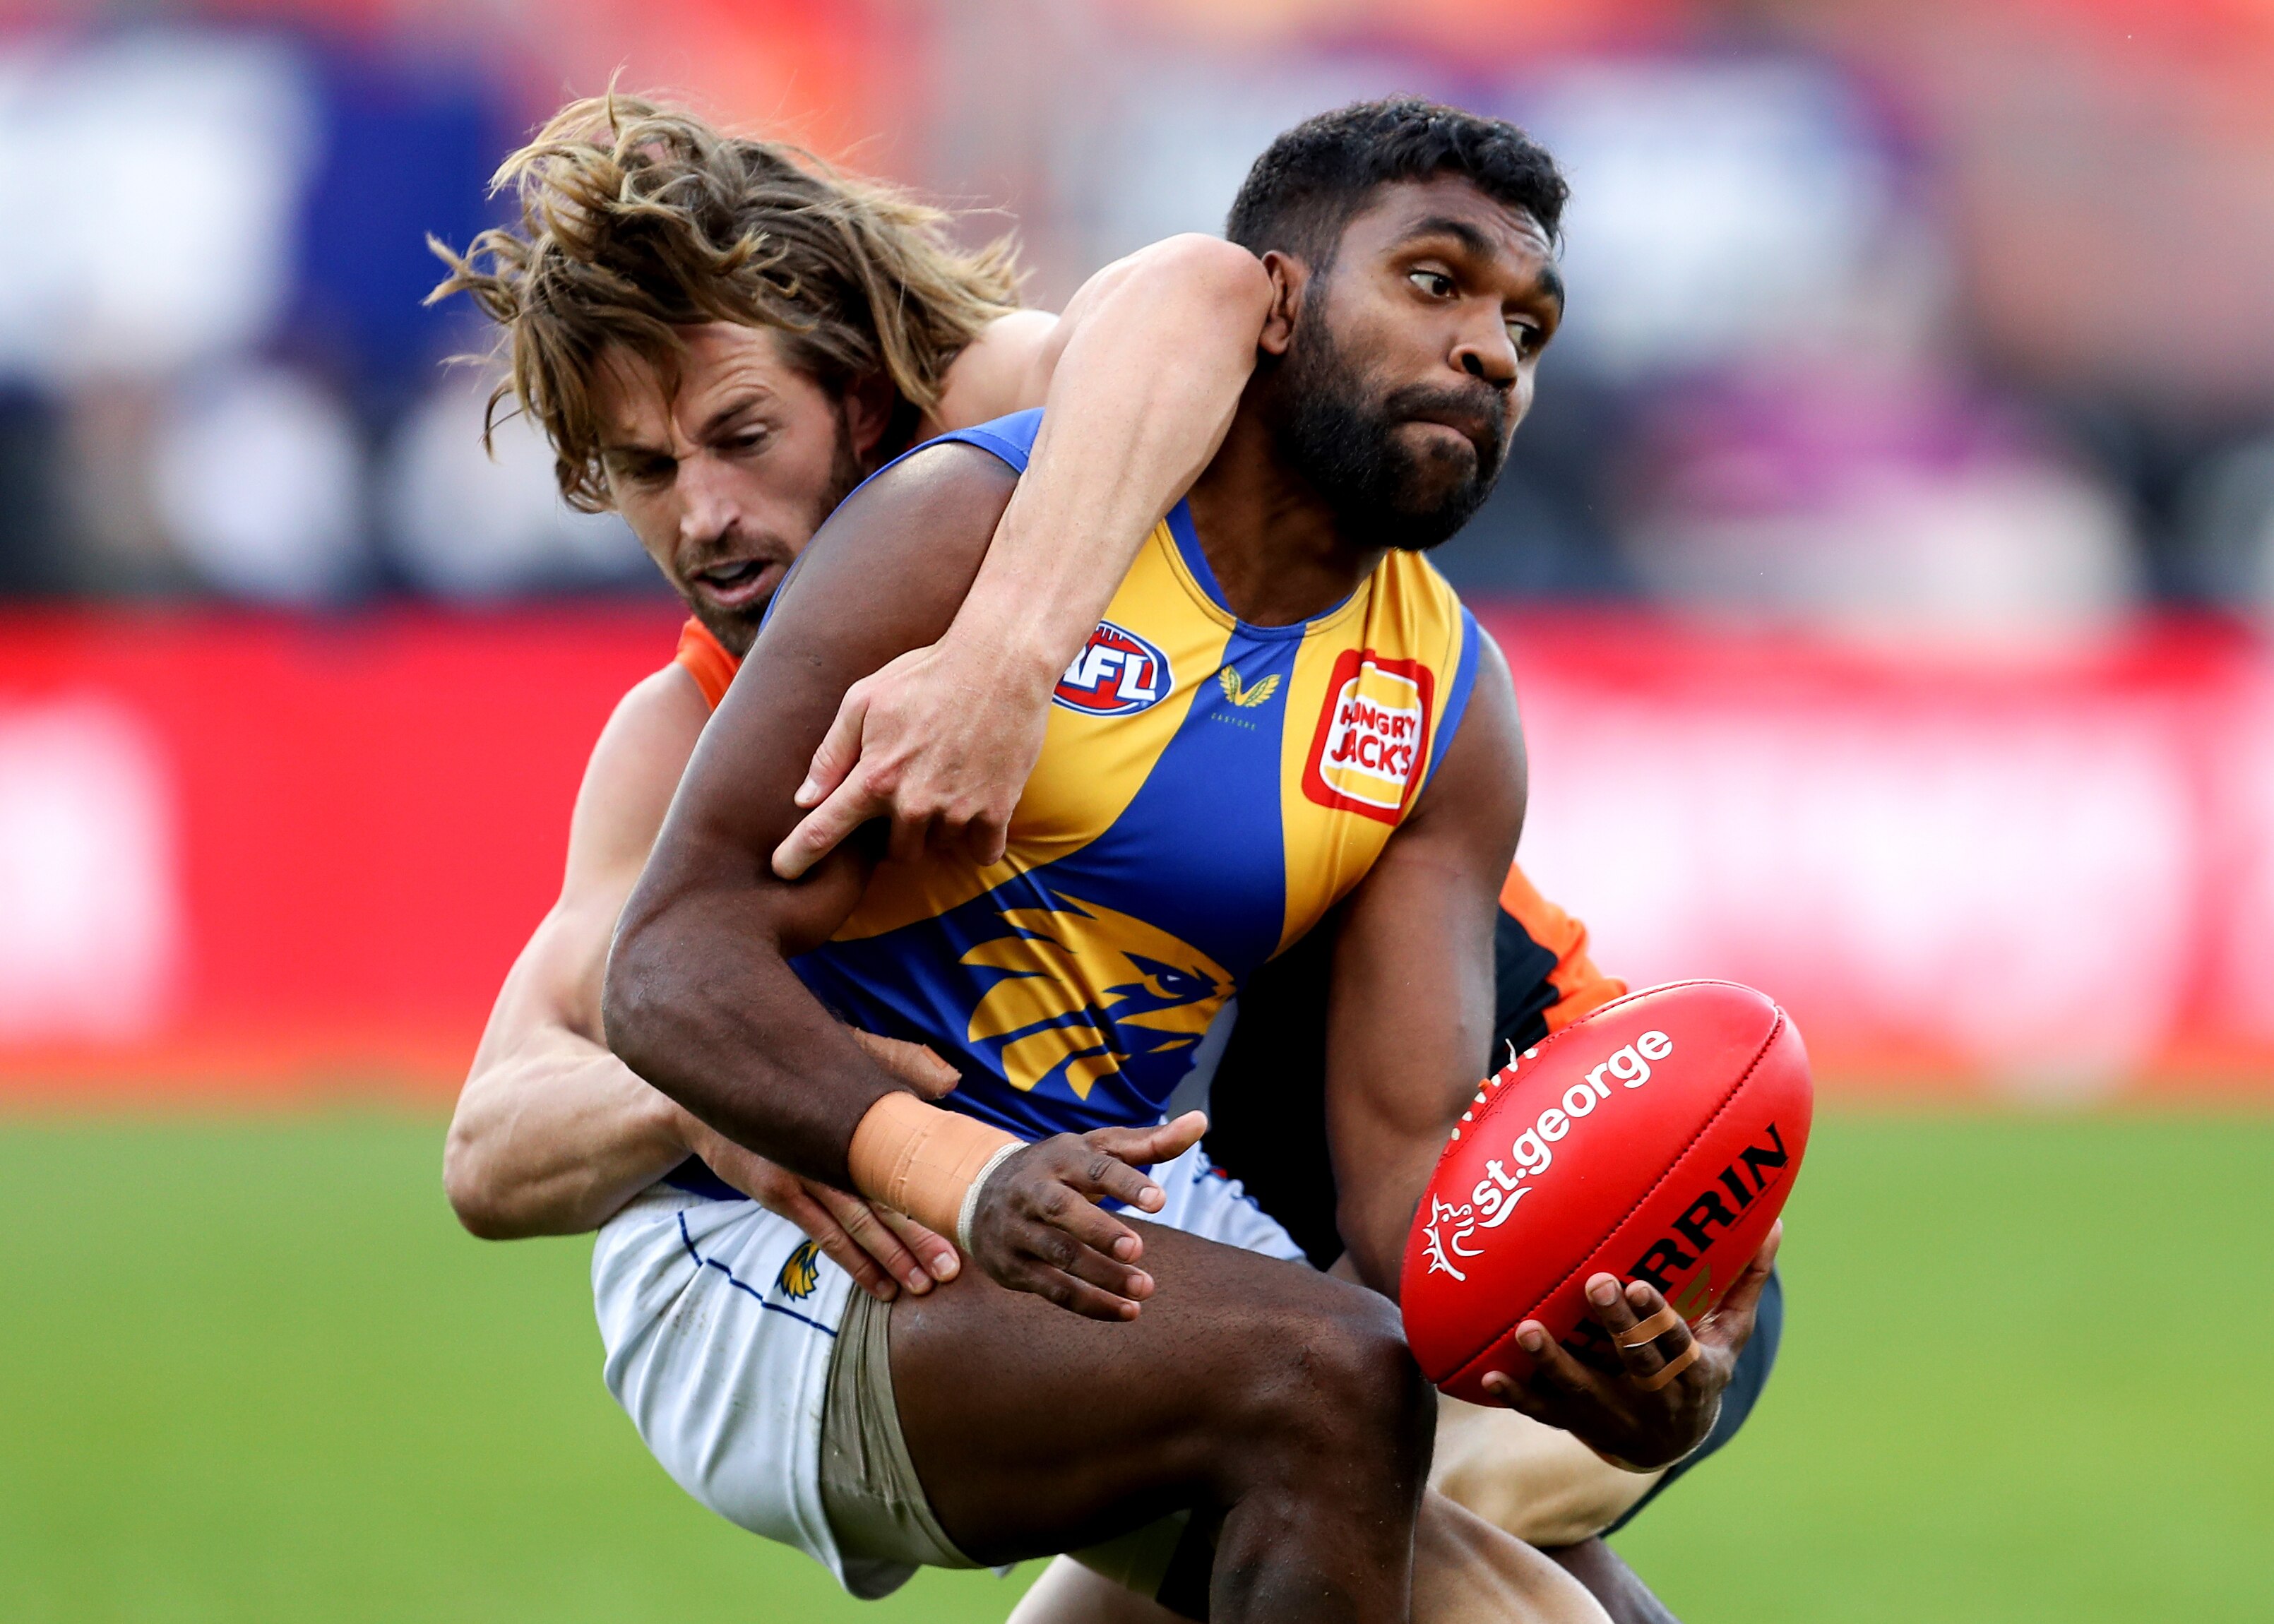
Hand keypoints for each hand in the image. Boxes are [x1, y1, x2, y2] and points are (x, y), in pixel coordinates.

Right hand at [673, 1031, 964, 1301]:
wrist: (713, 1102)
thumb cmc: (789, 1087)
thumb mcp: (837, 1067)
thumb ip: (896, 1064)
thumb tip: (951, 1079)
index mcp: (857, 1117)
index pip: (905, 1159)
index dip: (934, 1192)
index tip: (964, 1219)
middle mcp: (834, 1144)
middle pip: (886, 1195)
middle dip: (921, 1236)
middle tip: (952, 1269)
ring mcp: (805, 1170)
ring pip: (858, 1221)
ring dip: (892, 1257)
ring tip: (922, 1286)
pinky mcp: (779, 1192)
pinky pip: (824, 1234)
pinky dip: (853, 1263)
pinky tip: (879, 1286)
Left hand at [771, 629, 1056, 879]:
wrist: (999, 663)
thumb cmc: (926, 674)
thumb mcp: (864, 700)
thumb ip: (832, 753)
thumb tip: (805, 799)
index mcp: (873, 777)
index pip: (823, 832)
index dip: (797, 857)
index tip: (783, 871)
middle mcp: (912, 803)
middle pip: (894, 852)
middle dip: (896, 831)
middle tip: (912, 792)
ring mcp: (956, 811)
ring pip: (937, 848)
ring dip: (937, 829)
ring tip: (948, 784)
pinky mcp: (997, 810)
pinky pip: (982, 851)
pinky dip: (977, 838)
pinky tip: (977, 807)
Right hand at [963, 1111, 1206, 1321]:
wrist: (979, 1190)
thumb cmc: (1060, 1168)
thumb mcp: (1097, 1149)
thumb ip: (1150, 1143)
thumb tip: (1201, 1121)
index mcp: (1060, 1157)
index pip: (1094, 1167)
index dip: (1126, 1183)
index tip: (1160, 1200)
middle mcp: (1034, 1191)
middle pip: (1063, 1211)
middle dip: (1100, 1231)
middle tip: (1138, 1249)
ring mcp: (1019, 1230)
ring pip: (1058, 1255)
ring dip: (1101, 1275)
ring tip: (1144, 1289)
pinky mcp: (1013, 1267)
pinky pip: (1052, 1289)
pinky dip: (1089, 1304)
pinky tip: (1126, 1312)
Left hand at [1481, 1222, 1782, 1470]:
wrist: (1669, 1442)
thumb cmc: (1699, 1366)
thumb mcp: (1729, 1333)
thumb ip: (1744, 1281)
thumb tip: (1776, 1223)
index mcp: (1694, 1373)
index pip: (1677, 1344)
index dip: (1658, 1318)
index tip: (1639, 1284)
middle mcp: (1654, 1399)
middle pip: (1634, 1364)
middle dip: (1614, 1326)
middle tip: (1593, 1283)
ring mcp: (1612, 1416)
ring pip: (1582, 1392)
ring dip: (1553, 1363)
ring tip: (1527, 1330)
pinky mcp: (1576, 1424)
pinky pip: (1545, 1413)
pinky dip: (1517, 1396)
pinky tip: (1489, 1375)